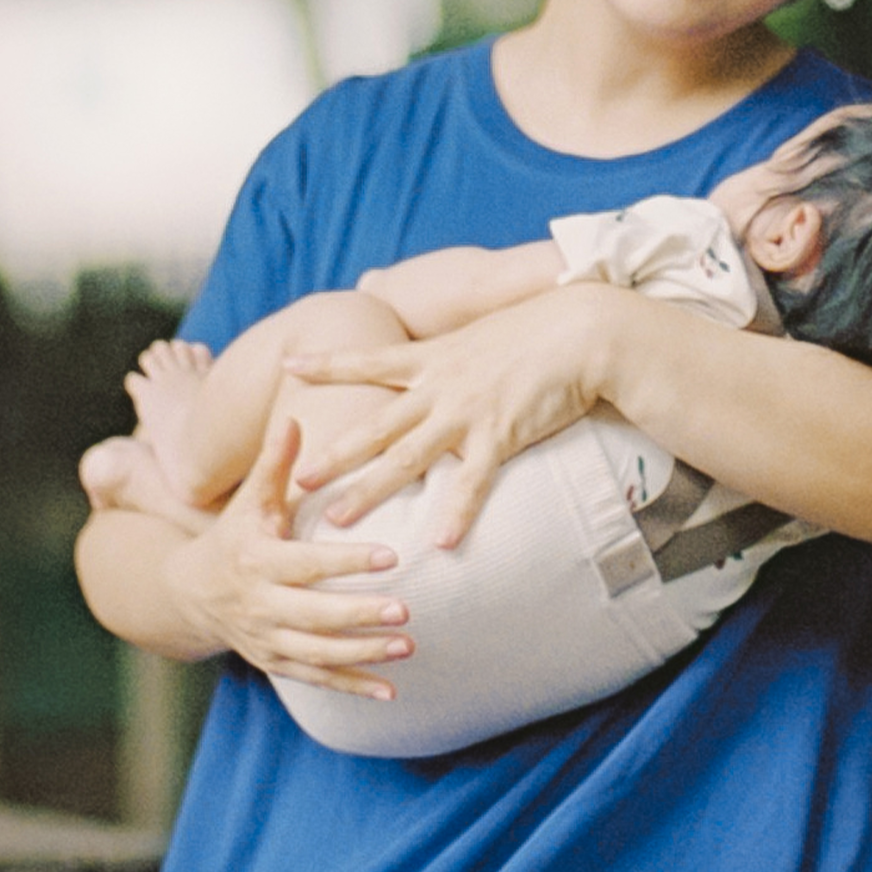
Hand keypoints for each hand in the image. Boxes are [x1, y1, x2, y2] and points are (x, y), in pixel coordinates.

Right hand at [170, 413, 412, 698]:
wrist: (192, 594)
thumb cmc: (235, 536)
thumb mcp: (251, 500)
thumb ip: (275, 462)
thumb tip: (294, 416)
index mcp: (257, 561)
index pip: (307, 563)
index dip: (347, 562)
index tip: (391, 555)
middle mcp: (260, 605)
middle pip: (314, 615)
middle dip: (360, 615)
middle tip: (408, 610)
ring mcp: (266, 639)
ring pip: (317, 653)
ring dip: (363, 653)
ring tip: (408, 645)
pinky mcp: (274, 663)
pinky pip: (316, 680)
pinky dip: (352, 687)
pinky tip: (390, 691)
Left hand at [286, 286, 614, 546]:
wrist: (583, 329)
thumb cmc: (542, 328)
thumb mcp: (485, 332)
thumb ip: (459, 347)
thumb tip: (452, 346)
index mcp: (433, 358)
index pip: (369, 361)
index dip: (328, 365)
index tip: (289, 367)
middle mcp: (439, 386)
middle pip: (374, 426)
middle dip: (333, 453)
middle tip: (296, 478)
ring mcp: (466, 412)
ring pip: (405, 458)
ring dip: (369, 491)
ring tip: (337, 520)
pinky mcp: (501, 434)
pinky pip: (472, 481)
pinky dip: (457, 512)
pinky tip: (441, 543)